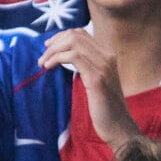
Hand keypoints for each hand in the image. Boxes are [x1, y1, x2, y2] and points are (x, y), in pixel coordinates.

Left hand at [38, 28, 139, 149]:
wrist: (118, 126)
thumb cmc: (105, 108)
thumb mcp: (96, 81)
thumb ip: (86, 67)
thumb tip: (64, 57)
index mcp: (107, 55)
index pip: (81, 33)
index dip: (61, 36)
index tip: (48, 47)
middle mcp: (107, 56)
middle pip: (76, 35)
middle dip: (54, 43)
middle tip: (42, 57)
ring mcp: (104, 66)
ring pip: (74, 42)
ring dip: (53, 51)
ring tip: (43, 63)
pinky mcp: (97, 78)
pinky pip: (73, 57)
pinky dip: (57, 58)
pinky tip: (49, 68)